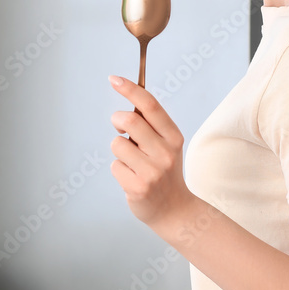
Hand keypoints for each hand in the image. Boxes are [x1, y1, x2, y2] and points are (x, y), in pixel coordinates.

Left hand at [108, 75, 193, 229]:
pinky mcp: (138, 187)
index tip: (113, 79)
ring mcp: (152, 171)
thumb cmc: (164, 171)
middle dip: (117, 119)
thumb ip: (151, 125)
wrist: (175, 210)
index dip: (130, 89)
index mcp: (174, 136)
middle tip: (119, 126)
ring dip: (119, 151)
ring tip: (132, 162)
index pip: (150, 105)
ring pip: (117, 144)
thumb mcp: (167, 145)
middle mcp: (166, 152)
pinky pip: (114, 166)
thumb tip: (129, 99)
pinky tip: (132, 178)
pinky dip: (119, 170)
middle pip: (130, 121)